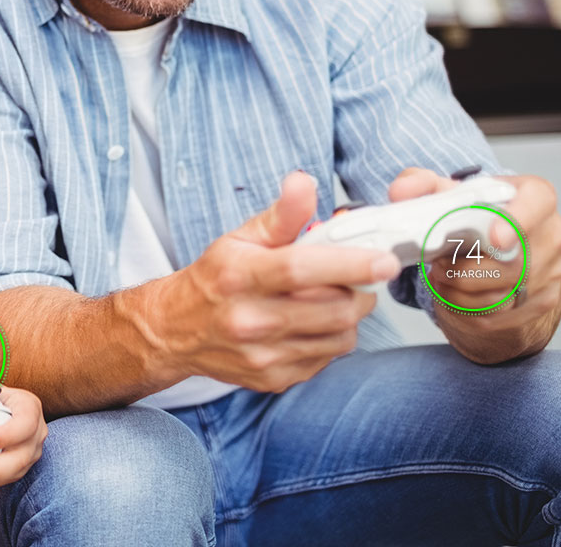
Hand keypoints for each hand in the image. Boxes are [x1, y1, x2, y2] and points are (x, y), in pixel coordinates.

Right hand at [150, 171, 401, 392]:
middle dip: (360, 289)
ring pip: (340, 337)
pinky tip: (313, 323)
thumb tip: (304, 181)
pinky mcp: (273, 379)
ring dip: (350, 315)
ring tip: (334, 298)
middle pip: (333, 309)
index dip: (349, 264)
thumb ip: (282, 214)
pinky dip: (332, 338)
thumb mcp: (241, 237)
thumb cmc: (215, 278)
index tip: (384, 260)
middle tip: (359, 275)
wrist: (176, 329)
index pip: (301, 270)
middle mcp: (249, 320)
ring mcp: (262, 355)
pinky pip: (327, 358)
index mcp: (240, 276)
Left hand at [389, 168, 560, 362]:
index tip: (493, 239)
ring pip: (501, 292)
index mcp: (535, 197)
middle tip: (438, 264)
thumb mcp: (449, 195)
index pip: (536, 202)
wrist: (500, 255)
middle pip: (511, 261)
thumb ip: (420, 185)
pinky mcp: (543, 302)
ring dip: (459, 289)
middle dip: (464, 268)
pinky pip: (498, 313)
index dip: (516, 221)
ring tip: (443, 276)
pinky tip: (456, 294)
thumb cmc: (476, 219)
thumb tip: (401, 192)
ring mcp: (552, 270)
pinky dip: (466, 307)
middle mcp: (553, 233)